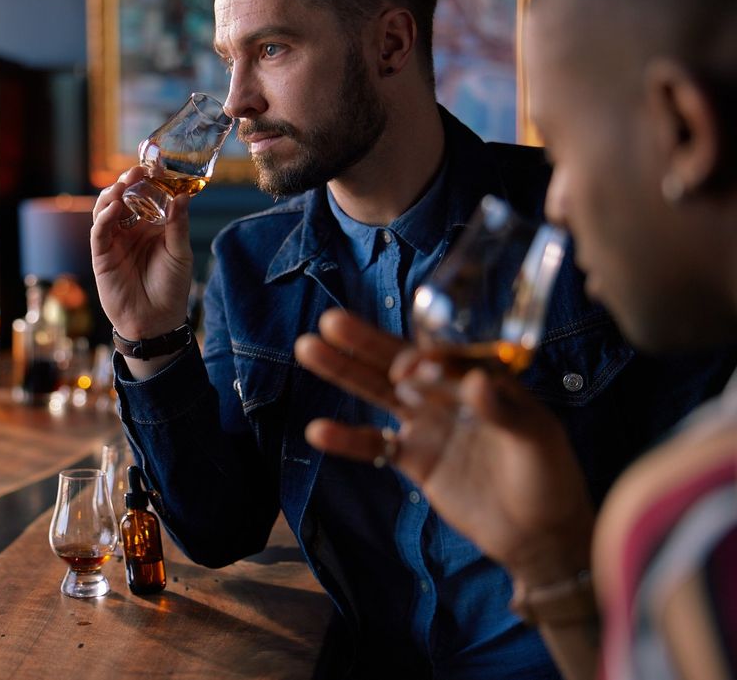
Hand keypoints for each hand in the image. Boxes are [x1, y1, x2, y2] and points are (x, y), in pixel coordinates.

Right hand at [90, 167, 192, 341]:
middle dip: (127, 182)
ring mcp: (114, 242)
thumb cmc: (171, 288)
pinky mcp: (101, 256)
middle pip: (123, 198)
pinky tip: (115, 208)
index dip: (147, 181)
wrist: (157, 321)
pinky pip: (99, 232)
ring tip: (123, 186)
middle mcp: (131, 230)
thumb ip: (178, 225)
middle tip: (136, 172)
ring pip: (106, 210)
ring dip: (112, 195)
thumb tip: (182, 196)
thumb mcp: (180, 253)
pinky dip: (104, 217)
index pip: (145, 197)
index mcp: (151, 226)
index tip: (154, 165)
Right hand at [295, 310, 594, 586]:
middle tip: (329, 321)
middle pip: (399, 363)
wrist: (540, 537)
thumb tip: (476, 380)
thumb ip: (503, 409)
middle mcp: (449, 395)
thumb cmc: (550, 479)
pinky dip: (347, 438)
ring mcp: (428, 425)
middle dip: (363, 343)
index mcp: (481, 379)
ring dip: (343, 372)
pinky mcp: (414, 459)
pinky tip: (317, 430)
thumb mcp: (537, 439)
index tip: (403, 366)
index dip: (419, 356)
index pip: (442, 355)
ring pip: (379, 393)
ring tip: (308, 349)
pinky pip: (374, 444)